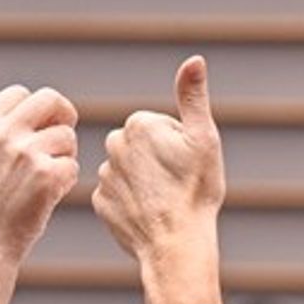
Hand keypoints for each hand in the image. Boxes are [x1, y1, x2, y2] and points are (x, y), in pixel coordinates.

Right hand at [0, 83, 80, 303]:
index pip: (20, 93)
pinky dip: (66, 182)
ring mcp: (26, 154)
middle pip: (51, 100)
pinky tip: (48, 196)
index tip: (33, 130)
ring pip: (66, 136)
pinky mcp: (46, 177)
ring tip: (46, 176)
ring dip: (63, 155)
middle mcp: (2, 134)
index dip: (32, 110)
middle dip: (61, 117)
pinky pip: (72, 166)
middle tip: (58, 140)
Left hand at [94, 56, 225, 303]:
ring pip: (129, 171)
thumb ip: (193, 96)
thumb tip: (195, 59)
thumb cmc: (196, 191)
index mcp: (139, 125)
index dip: (178, 144)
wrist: (176, 244)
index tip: (186, 164)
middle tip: (176, 183)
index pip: (159, 126)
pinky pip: (118, 195)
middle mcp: (114, 145)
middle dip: (157, 160)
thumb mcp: (204, 139)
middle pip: (141, 146)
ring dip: (144, 182)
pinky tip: (148, 214)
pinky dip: (131, 203)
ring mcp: (105, 175)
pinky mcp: (100, 202)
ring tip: (163, 200)